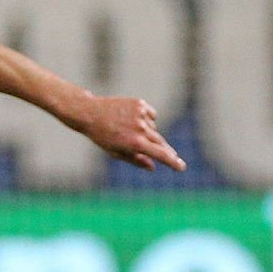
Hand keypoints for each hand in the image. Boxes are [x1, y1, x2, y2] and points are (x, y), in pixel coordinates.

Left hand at [70, 96, 185, 171]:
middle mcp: (140, 128)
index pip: (161, 154)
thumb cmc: (101, 136)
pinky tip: (133, 119)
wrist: (90, 113)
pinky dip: (146, 119)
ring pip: (153, 128)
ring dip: (148, 132)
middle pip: (161, 142)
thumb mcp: (116, 152)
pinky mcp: (140, 104)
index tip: (182, 167)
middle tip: (172, 156)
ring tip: (129, 130)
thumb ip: (136, 160)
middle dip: (166, 150)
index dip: (173, 162)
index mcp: (135, 143)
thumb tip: (153, 167)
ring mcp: (141, 115)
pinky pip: (151, 115)